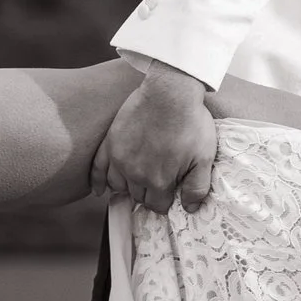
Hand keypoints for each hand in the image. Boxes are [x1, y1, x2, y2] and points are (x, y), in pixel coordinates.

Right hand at [93, 60, 218, 212]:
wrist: (171, 91)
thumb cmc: (190, 122)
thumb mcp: (204, 157)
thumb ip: (197, 187)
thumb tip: (189, 209)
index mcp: (158, 181)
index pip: (157, 205)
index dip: (166, 201)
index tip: (170, 192)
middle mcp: (135, 174)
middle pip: (138, 195)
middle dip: (148, 192)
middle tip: (157, 181)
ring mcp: (120, 158)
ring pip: (118, 185)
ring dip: (127, 187)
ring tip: (136, 182)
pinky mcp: (111, 142)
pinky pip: (97, 168)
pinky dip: (97, 181)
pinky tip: (99, 190)